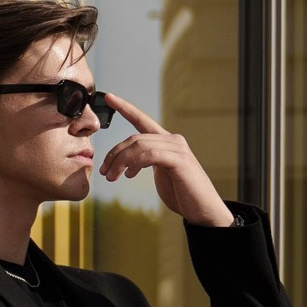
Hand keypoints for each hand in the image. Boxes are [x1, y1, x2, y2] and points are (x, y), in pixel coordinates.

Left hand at [98, 93, 233, 226]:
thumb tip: (129, 164)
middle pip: (134, 138)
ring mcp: (177, 149)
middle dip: (114, 154)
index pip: (142, 120)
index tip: (109, 97)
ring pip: (139, 146)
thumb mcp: (160, 173)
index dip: (125, 108)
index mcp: (166, 141)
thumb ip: (148, 162)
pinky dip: (135, 163)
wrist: (203, 210)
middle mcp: (173, 140)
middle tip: (104, 171)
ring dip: (120, 162)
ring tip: (112, 177)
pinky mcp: (179, 160)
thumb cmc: (182, 193)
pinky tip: (129, 175)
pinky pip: (150, 155)